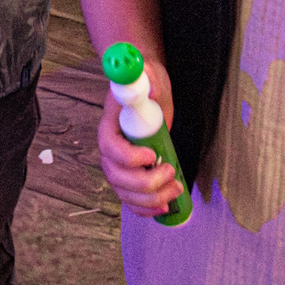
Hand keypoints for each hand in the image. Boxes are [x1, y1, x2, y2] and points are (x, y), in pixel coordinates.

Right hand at [97, 54, 183, 216]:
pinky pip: (131, 200)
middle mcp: (110, 151)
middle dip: (146, 183)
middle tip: (171, 172)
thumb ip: (148, 81)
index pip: (111, 149)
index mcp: (109, 127)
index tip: (152, 156)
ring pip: (126, 193)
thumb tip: (151, 89)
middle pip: (118, 177)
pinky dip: (146, 208)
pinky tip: (162, 207)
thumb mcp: (150, 76)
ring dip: (151, 198)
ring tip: (175, 189)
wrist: (147, 92)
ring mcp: (119, 167)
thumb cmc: (146, 84)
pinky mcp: (130, 176)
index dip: (130, 158)